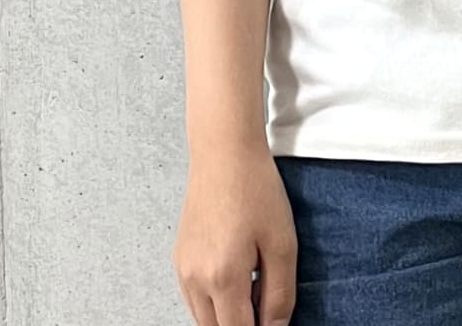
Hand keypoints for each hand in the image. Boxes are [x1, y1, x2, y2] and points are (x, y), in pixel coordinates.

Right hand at [172, 141, 297, 325]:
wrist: (224, 152)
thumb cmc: (256, 190)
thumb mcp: (282, 242)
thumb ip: (279, 294)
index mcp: (222, 278)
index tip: (273, 322)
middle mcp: (195, 280)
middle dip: (242, 325)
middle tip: (266, 301)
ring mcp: (182, 270)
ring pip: (202, 318)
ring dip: (226, 315)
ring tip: (255, 285)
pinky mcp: (179, 258)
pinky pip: (194, 297)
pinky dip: (214, 300)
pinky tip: (237, 275)